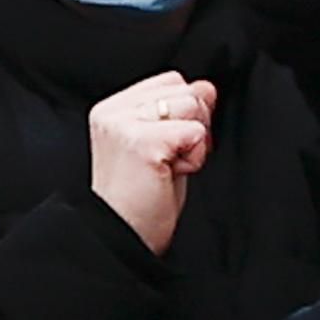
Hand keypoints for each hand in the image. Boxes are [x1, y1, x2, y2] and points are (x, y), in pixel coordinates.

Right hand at [88, 71, 214, 250]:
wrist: (122, 237)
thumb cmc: (141, 200)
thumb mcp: (164, 146)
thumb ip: (181, 113)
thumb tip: (206, 87)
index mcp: (113, 108)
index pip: (170, 81)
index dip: (185, 113)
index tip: (171, 147)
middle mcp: (114, 111)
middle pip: (184, 89)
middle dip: (193, 125)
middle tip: (170, 161)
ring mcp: (125, 124)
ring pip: (192, 105)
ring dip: (194, 142)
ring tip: (168, 167)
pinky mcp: (142, 143)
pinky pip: (195, 132)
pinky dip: (195, 158)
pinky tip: (172, 174)